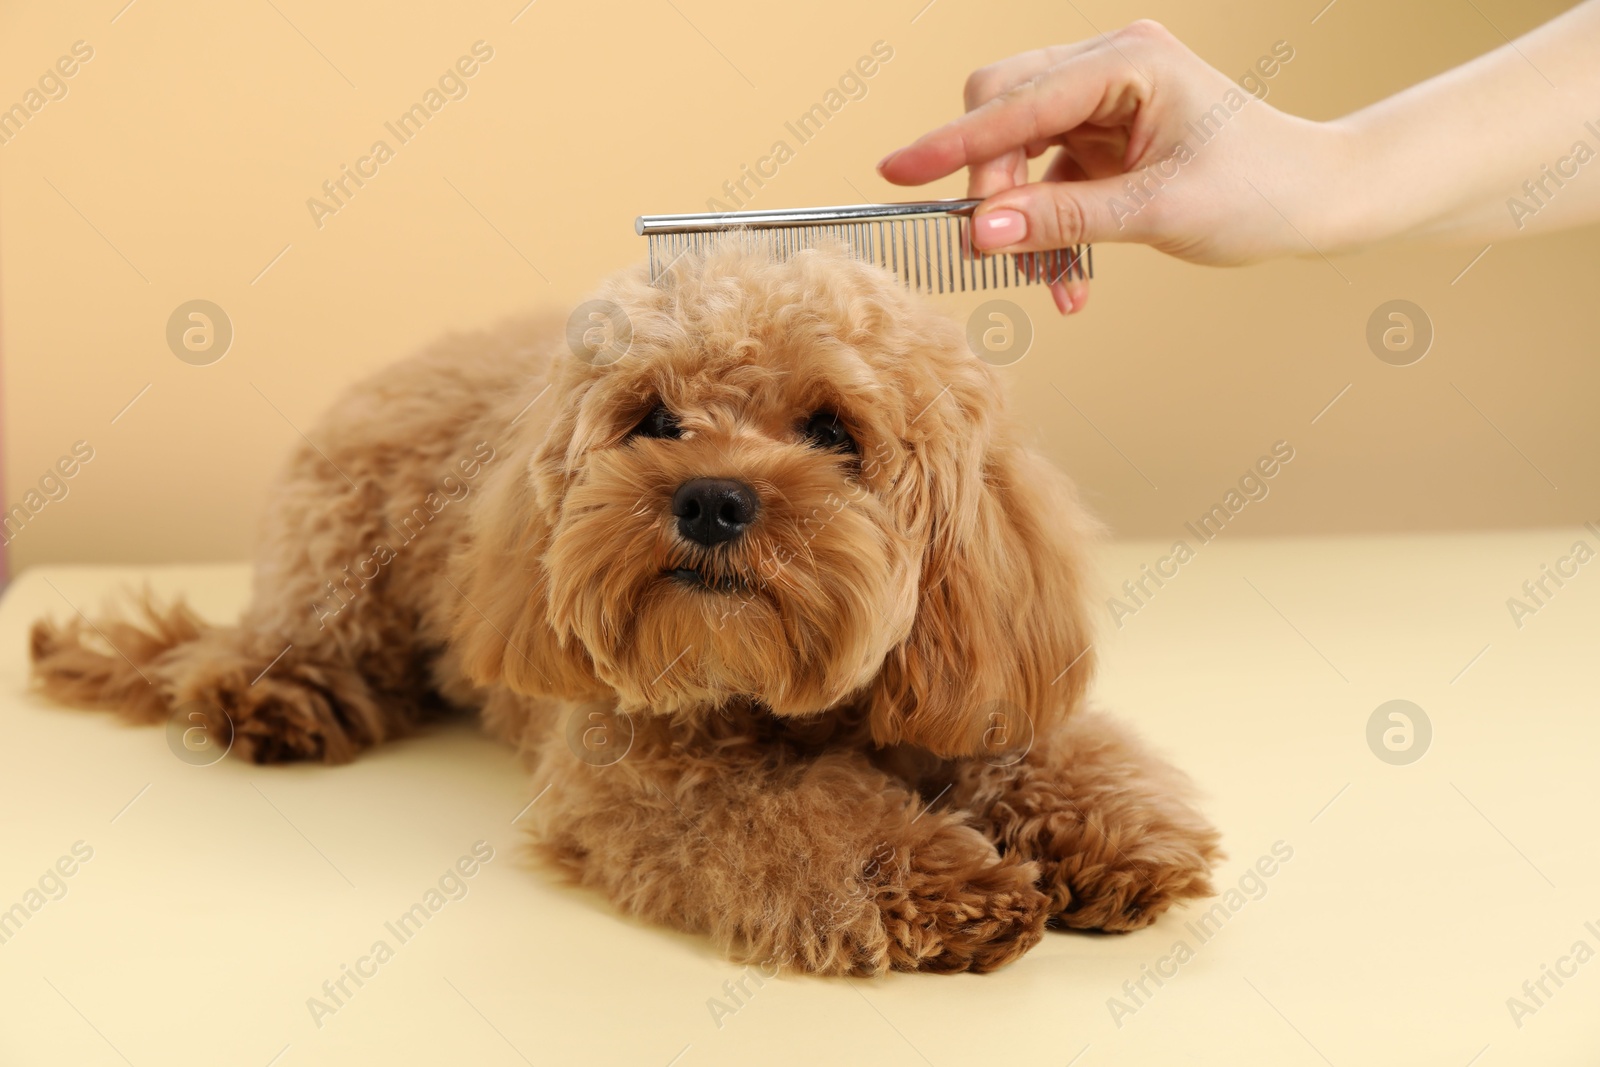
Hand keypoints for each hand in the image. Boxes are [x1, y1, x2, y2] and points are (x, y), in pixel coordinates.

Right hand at [877, 21, 1352, 313]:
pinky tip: (1069, 276)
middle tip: (997, 248)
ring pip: (1020, 147)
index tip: (898, 172)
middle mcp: (1110, 65)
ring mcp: (1107, 99)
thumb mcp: (1155, 211)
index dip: (952, 143)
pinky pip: (1047, 176)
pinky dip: (1048, 227)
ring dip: (1023, 217)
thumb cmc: (1261, 191)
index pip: (1014, 100)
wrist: (1318, 199)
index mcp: (1127, 61)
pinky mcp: (1107, 134)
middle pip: (1003, 109)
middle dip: (993, 183)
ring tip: (1054, 280)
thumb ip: (1062, 219)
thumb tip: (983, 229)